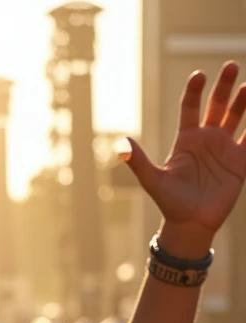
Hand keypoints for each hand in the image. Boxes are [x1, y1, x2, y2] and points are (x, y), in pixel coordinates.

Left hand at [124, 62, 245, 249]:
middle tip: (230, 66)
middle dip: (223, 86)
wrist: (190, 225)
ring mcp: (224, 149)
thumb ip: (138, 162)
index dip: (194, 91)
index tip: (199, 76)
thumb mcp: (153, 181)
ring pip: (236, 117)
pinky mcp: (239, 162)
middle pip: (216, 106)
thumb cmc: (170, 203)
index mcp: (186, 139)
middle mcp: (207, 139)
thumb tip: (121, 146)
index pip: (190, 107)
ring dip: (243, 101)